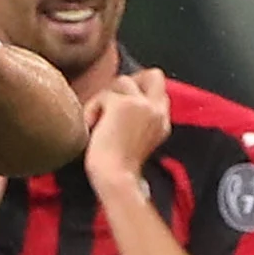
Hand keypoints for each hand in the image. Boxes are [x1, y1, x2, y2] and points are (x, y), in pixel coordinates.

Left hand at [84, 70, 173, 185]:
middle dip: (131, 81)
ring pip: (122, 81)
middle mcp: (157, 111)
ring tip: (96, 121)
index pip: (159, 91)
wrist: (116, 179)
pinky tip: (91, 126)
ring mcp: (142, 105)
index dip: (139, 90)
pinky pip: (103, 94)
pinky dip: (92, 109)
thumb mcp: (137, 140)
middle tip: (111, 99)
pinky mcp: (123, 104)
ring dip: (105, 98)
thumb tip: (118, 99)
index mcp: (162, 122)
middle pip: (154, 75)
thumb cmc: (119, 169)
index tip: (119, 105)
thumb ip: (137, 119)